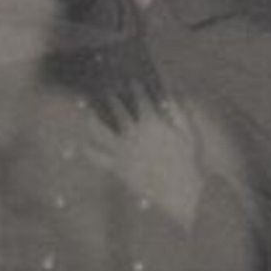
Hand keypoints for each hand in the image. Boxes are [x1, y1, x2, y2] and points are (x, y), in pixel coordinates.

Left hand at [83, 86, 206, 229]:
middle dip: (111, 98)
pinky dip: (89, 151)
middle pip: (117, 109)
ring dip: (93, 118)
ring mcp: (123, 150)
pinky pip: (99, 158)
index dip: (135, 87)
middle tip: (106, 91)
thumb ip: (178, 112)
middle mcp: (134, 133)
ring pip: (101, 130)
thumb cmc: (188, 161)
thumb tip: (169, 96)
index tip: (132, 81)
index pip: (140, 98)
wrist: (179, 190)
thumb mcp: (188, 133)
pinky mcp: (118, 167)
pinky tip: (82, 145)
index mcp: (152, 122)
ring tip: (88, 112)